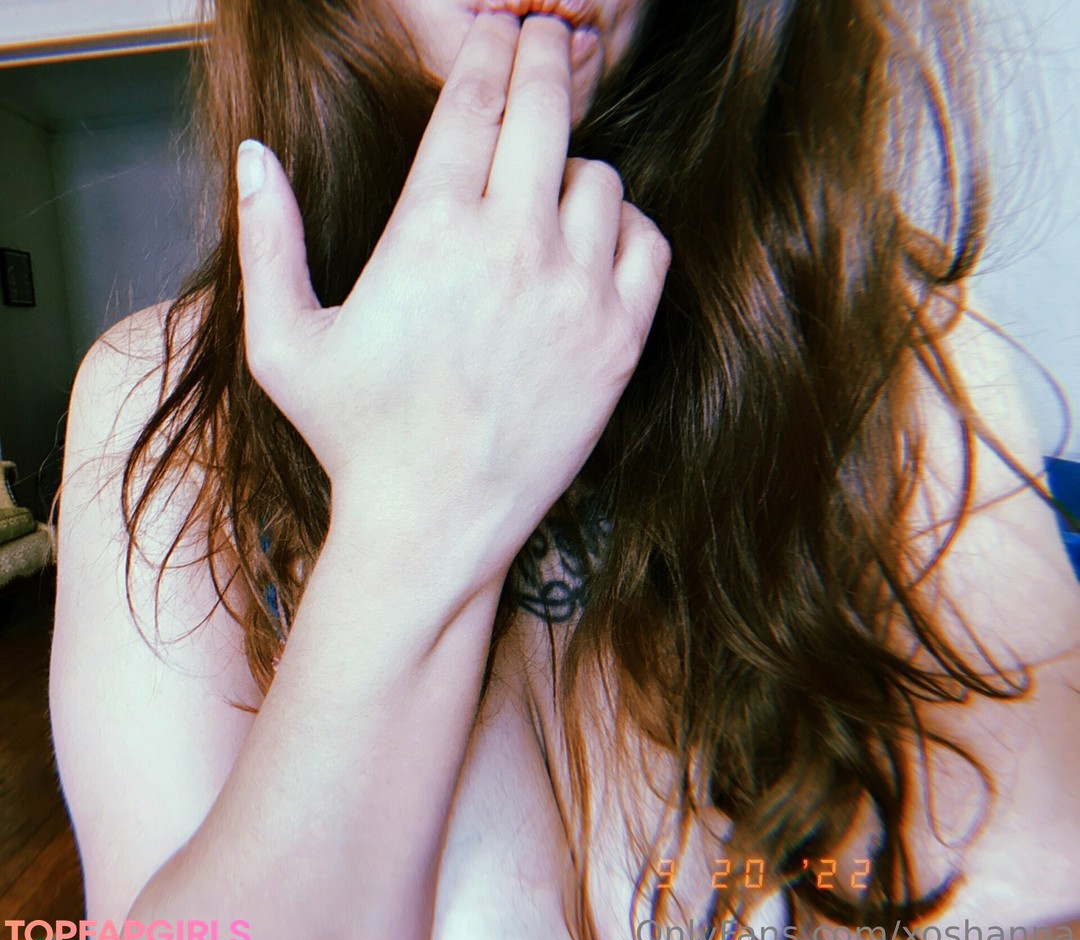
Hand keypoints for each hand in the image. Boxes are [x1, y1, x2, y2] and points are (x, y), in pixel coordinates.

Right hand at [236, 12, 669, 588]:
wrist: (433, 522)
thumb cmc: (354, 437)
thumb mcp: (283, 342)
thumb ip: (266, 240)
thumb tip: (255, 153)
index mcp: (428, 230)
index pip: (472, 101)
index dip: (488, 53)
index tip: (497, 31)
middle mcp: (510, 246)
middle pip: (545, 111)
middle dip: (542, 62)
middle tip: (542, 44)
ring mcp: (574, 293)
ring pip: (601, 178)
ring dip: (574, 169)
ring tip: (549, 188)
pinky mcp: (619, 341)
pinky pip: (646, 244)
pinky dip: (627, 230)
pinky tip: (593, 244)